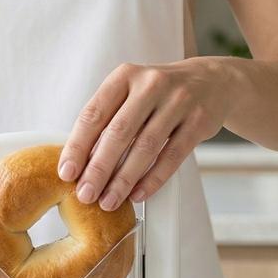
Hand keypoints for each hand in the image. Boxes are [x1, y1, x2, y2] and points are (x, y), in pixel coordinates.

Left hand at [57, 59, 229, 209]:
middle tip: (85, 194)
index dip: (78, 146)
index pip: (94, 114)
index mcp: (125, 76)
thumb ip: (108, 119)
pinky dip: (153, 179)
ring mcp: (178, 101)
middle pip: (119, 132)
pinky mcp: (199, 121)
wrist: (211, 81)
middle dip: (98, 168)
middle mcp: (151, 84)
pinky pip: (173, 156)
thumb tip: (80, 163)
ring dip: (124, 179)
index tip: (66, 173)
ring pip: (146, 147)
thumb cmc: (159, 94)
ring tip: (108, 201)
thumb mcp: (131, 92)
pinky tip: (138, 194)